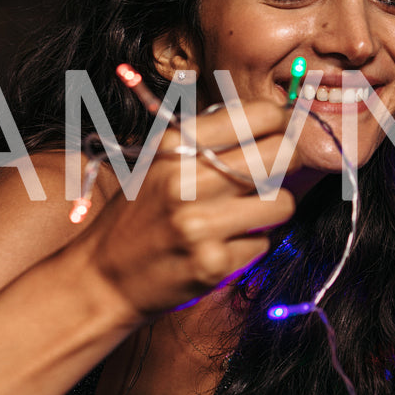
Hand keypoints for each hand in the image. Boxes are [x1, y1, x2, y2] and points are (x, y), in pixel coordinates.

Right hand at [72, 98, 299, 314]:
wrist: (103, 279)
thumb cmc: (141, 215)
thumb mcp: (161, 162)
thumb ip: (210, 140)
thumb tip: (276, 119)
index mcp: (175, 147)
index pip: (257, 116)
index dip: (283, 120)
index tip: (286, 129)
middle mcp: (186, 181)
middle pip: (281, 154)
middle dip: (291, 161)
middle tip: (282, 168)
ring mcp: (200, 225)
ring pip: (282, 204)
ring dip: (272, 210)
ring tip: (244, 214)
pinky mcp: (212, 264)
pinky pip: (263, 244)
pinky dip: (250, 245)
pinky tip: (223, 245)